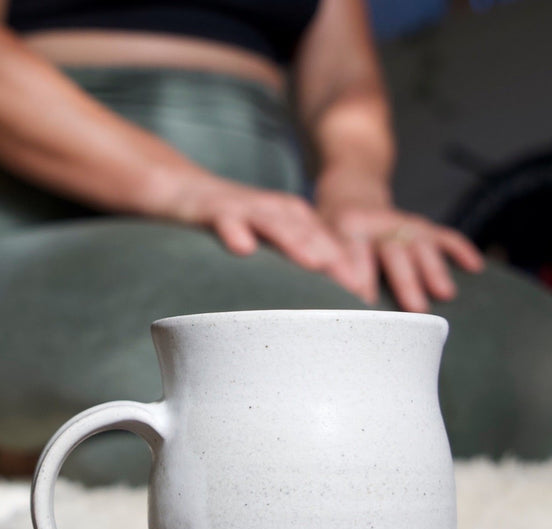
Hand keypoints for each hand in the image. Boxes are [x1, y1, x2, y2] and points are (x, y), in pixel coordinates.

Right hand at [169, 176, 367, 295]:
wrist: (181, 190)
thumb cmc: (228, 226)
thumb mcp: (266, 246)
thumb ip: (291, 268)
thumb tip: (312, 316)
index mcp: (293, 222)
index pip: (328, 246)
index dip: (350, 271)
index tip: (370, 301)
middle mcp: (275, 212)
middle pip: (311, 235)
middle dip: (335, 260)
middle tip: (358, 289)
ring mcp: (245, 209)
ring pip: (274, 223)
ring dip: (295, 241)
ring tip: (316, 263)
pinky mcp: (213, 208)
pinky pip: (224, 219)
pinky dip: (234, 230)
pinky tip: (242, 247)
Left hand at [319, 204, 484, 312]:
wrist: (350, 195)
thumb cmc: (328, 236)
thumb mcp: (315, 245)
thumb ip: (320, 269)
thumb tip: (317, 309)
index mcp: (343, 228)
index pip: (352, 254)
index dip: (359, 277)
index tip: (364, 303)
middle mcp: (375, 223)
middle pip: (392, 252)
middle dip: (404, 281)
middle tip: (414, 310)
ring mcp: (401, 223)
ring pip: (420, 244)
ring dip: (434, 269)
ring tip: (445, 294)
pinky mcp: (420, 225)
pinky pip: (444, 234)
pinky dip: (460, 249)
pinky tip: (475, 267)